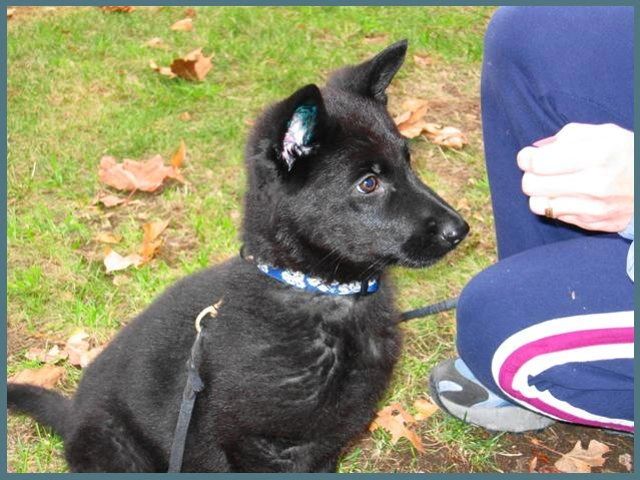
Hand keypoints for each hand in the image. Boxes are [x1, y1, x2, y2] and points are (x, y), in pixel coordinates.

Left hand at [517, 123, 633, 231]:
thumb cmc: (626, 154)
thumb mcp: (604, 134)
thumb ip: (567, 137)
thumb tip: (535, 150)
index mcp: (599, 154)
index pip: (539, 163)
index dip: (526, 158)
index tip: (528, 156)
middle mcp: (595, 184)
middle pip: (532, 185)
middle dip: (530, 175)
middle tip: (540, 170)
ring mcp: (594, 208)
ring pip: (537, 205)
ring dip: (540, 193)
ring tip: (552, 184)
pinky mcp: (592, 223)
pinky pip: (555, 216)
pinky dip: (555, 205)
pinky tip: (568, 195)